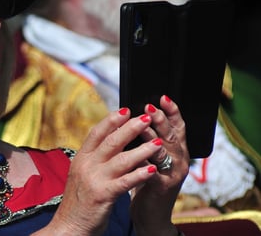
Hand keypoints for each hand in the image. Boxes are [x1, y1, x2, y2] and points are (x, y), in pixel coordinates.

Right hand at [45, 96, 186, 235]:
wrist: (68, 226)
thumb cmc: (79, 202)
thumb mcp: (82, 175)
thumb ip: (94, 159)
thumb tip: (111, 144)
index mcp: (81, 158)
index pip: (97, 133)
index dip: (112, 120)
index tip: (127, 109)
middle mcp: (86, 165)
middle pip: (111, 141)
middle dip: (130, 128)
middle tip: (147, 117)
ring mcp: (94, 179)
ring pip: (121, 159)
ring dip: (142, 149)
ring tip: (158, 142)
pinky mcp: (103, 195)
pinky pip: (125, 182)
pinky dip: (140, 174)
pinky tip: (153, 169)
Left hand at [130, 95, 189, 235]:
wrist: (151, 214)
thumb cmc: (147, 180)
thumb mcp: (150, 156)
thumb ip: (147, 139)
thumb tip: (133, 114)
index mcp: (176, 150)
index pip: (177, 126)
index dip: (172, 111)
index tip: (163, 97)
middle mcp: (179, 160)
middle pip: (172, 135)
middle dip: (161, 120)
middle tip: (150, 107)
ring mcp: (172, 174)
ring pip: (164, 152)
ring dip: (153, 138)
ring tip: (143, 126)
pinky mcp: (161, 187)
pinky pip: (152, 172)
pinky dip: (144, 162)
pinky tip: (135, 154)